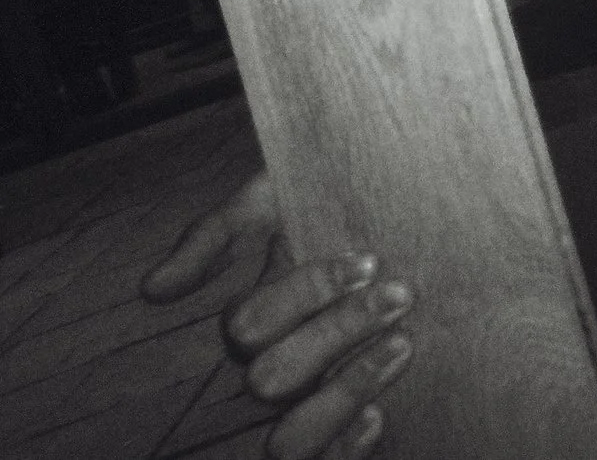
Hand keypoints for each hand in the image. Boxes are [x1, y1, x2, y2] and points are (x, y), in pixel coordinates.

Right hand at [143, 170, 412, 458]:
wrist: (395, 203)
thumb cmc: (327, 207)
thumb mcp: (270, 202)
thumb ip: (214, 237)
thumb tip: (153, 290)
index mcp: (254, 323)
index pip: (251, 326)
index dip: (306, 294)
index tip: (367, 260)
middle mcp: (275, 367)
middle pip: (273, 378)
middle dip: (337, 333)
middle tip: (398, 293)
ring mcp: (310, 401)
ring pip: (291, 439)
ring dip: (345, 393)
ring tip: (402, 345)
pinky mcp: (347, 425)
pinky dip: (347, 448)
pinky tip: (380, 414)